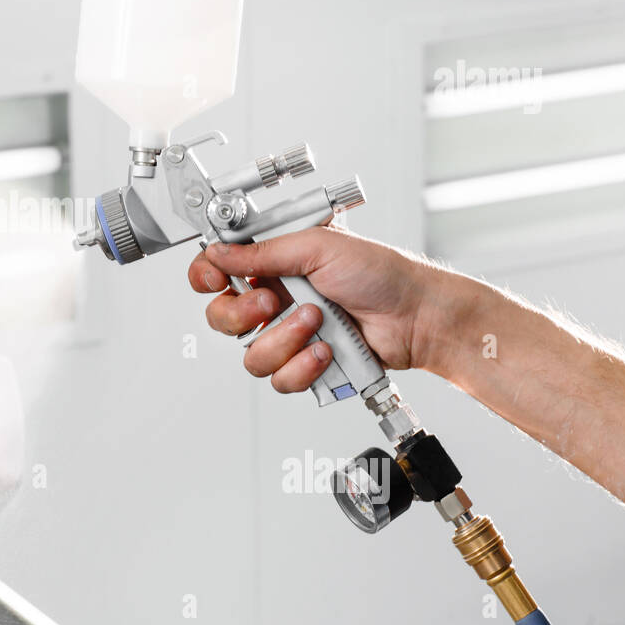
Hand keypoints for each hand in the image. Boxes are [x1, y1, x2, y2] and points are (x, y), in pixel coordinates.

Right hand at [187, 224, 457, 391]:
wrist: (417, 317)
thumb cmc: (382, 273)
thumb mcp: (318, 246)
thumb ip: (263, 252)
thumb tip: (219, 253)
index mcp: (274, 263)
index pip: (219, 270)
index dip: (207, 277)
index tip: (216, 280)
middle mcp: (276, 298)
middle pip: (222, 317)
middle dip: (243, 313)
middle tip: (274, 301)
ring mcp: (289, 334)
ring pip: (250, 354)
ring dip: (283, 340)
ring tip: (317, 323)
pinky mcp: (305, 364)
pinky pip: (279, 378)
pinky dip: (303, 366)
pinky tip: (326, 350)